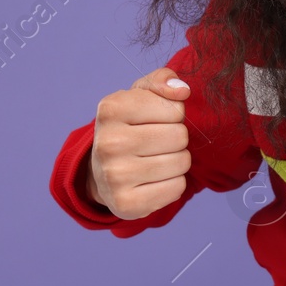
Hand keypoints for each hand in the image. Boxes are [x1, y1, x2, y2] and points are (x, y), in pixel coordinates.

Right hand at [88, 67, 193, 218]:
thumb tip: (182, 90)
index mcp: (111, 108)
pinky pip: (177, 188)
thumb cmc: (130, 127)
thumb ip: (162, 81)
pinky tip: (155, 180)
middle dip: (177, 138)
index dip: (174, 114)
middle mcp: (108, 142)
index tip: (157, 120)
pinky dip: (174, 184)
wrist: (103, 172)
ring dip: (177, 161)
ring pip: (181, 162)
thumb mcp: (141, 96)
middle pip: (179, 135)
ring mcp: (115, 176)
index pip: (175, 107)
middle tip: (158, 143)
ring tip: (157, 159)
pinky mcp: (126, 204)